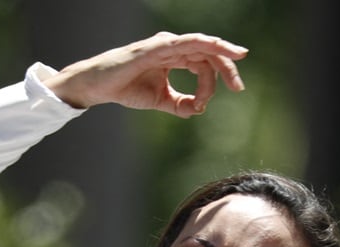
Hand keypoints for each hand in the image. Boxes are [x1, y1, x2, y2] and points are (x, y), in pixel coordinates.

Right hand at [43, 32, 246, 116]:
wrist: (100, 86)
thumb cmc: (127, 88)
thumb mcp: (161, 100)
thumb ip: (180, 105)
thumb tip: (199, 110)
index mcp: (175, 56)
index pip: (206, 62)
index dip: (220, 78)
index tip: (223, 97)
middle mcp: (173, 46)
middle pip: (208, 52)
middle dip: (227, 68)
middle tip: (239, 87)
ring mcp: (165, 45)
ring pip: (200, 44)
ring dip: (220, 54)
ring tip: (237, 61)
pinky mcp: (156, 47)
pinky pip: (184, 42)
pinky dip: (202, 43)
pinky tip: (217, 46)